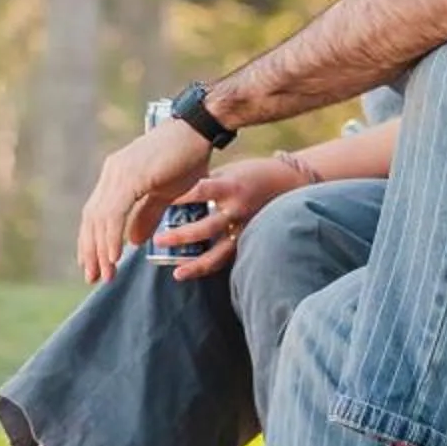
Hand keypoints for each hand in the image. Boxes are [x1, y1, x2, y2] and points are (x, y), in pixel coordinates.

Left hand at [76, 119, 212, 283]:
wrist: (200, 130)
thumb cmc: (187, 157)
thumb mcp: (166, 193)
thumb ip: (147, 215)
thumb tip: (133, 241)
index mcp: (117, 175)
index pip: (95, 213)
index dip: (92, 240)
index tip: (94, 265)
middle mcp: (112, 172)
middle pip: (91, 218)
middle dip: (90, 250)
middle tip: (93, 277)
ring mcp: (119, 172)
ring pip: (100, 218)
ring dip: (101, 249)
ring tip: (105, 274)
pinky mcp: (131, 176)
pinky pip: (115, 213)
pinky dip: (112, 236)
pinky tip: (114, 257)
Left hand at [146, 155, 316, 279]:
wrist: (288, 182)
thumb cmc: (252, 173)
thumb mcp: (228, 171)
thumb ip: (204, 182)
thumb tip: (171, 189)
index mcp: (230, 187)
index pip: (200, 191)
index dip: (179, 197)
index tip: (158, 202)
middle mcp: (237, 210)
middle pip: (206, 228)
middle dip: (180, 236)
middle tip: (158, 240)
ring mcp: (244, 229)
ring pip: (219, 254)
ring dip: (196, 265)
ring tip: (177, 274)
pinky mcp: (248, 240)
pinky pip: (228, 258)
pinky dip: (210, 268)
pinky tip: (194, 274)